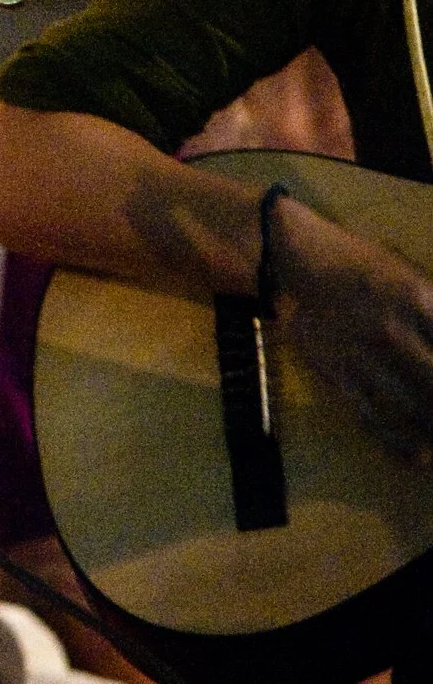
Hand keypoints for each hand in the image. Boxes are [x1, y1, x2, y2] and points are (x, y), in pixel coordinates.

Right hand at [275, 199, 432, 462]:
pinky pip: (370, 416)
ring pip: (413, 408)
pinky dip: (398, 444)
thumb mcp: (414, 280)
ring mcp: (361, 354)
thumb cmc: (367, 268)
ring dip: (431, 429)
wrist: (299, 259)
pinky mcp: (336, 372)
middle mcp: (392, 330)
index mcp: (418, 301)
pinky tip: (418, 460)